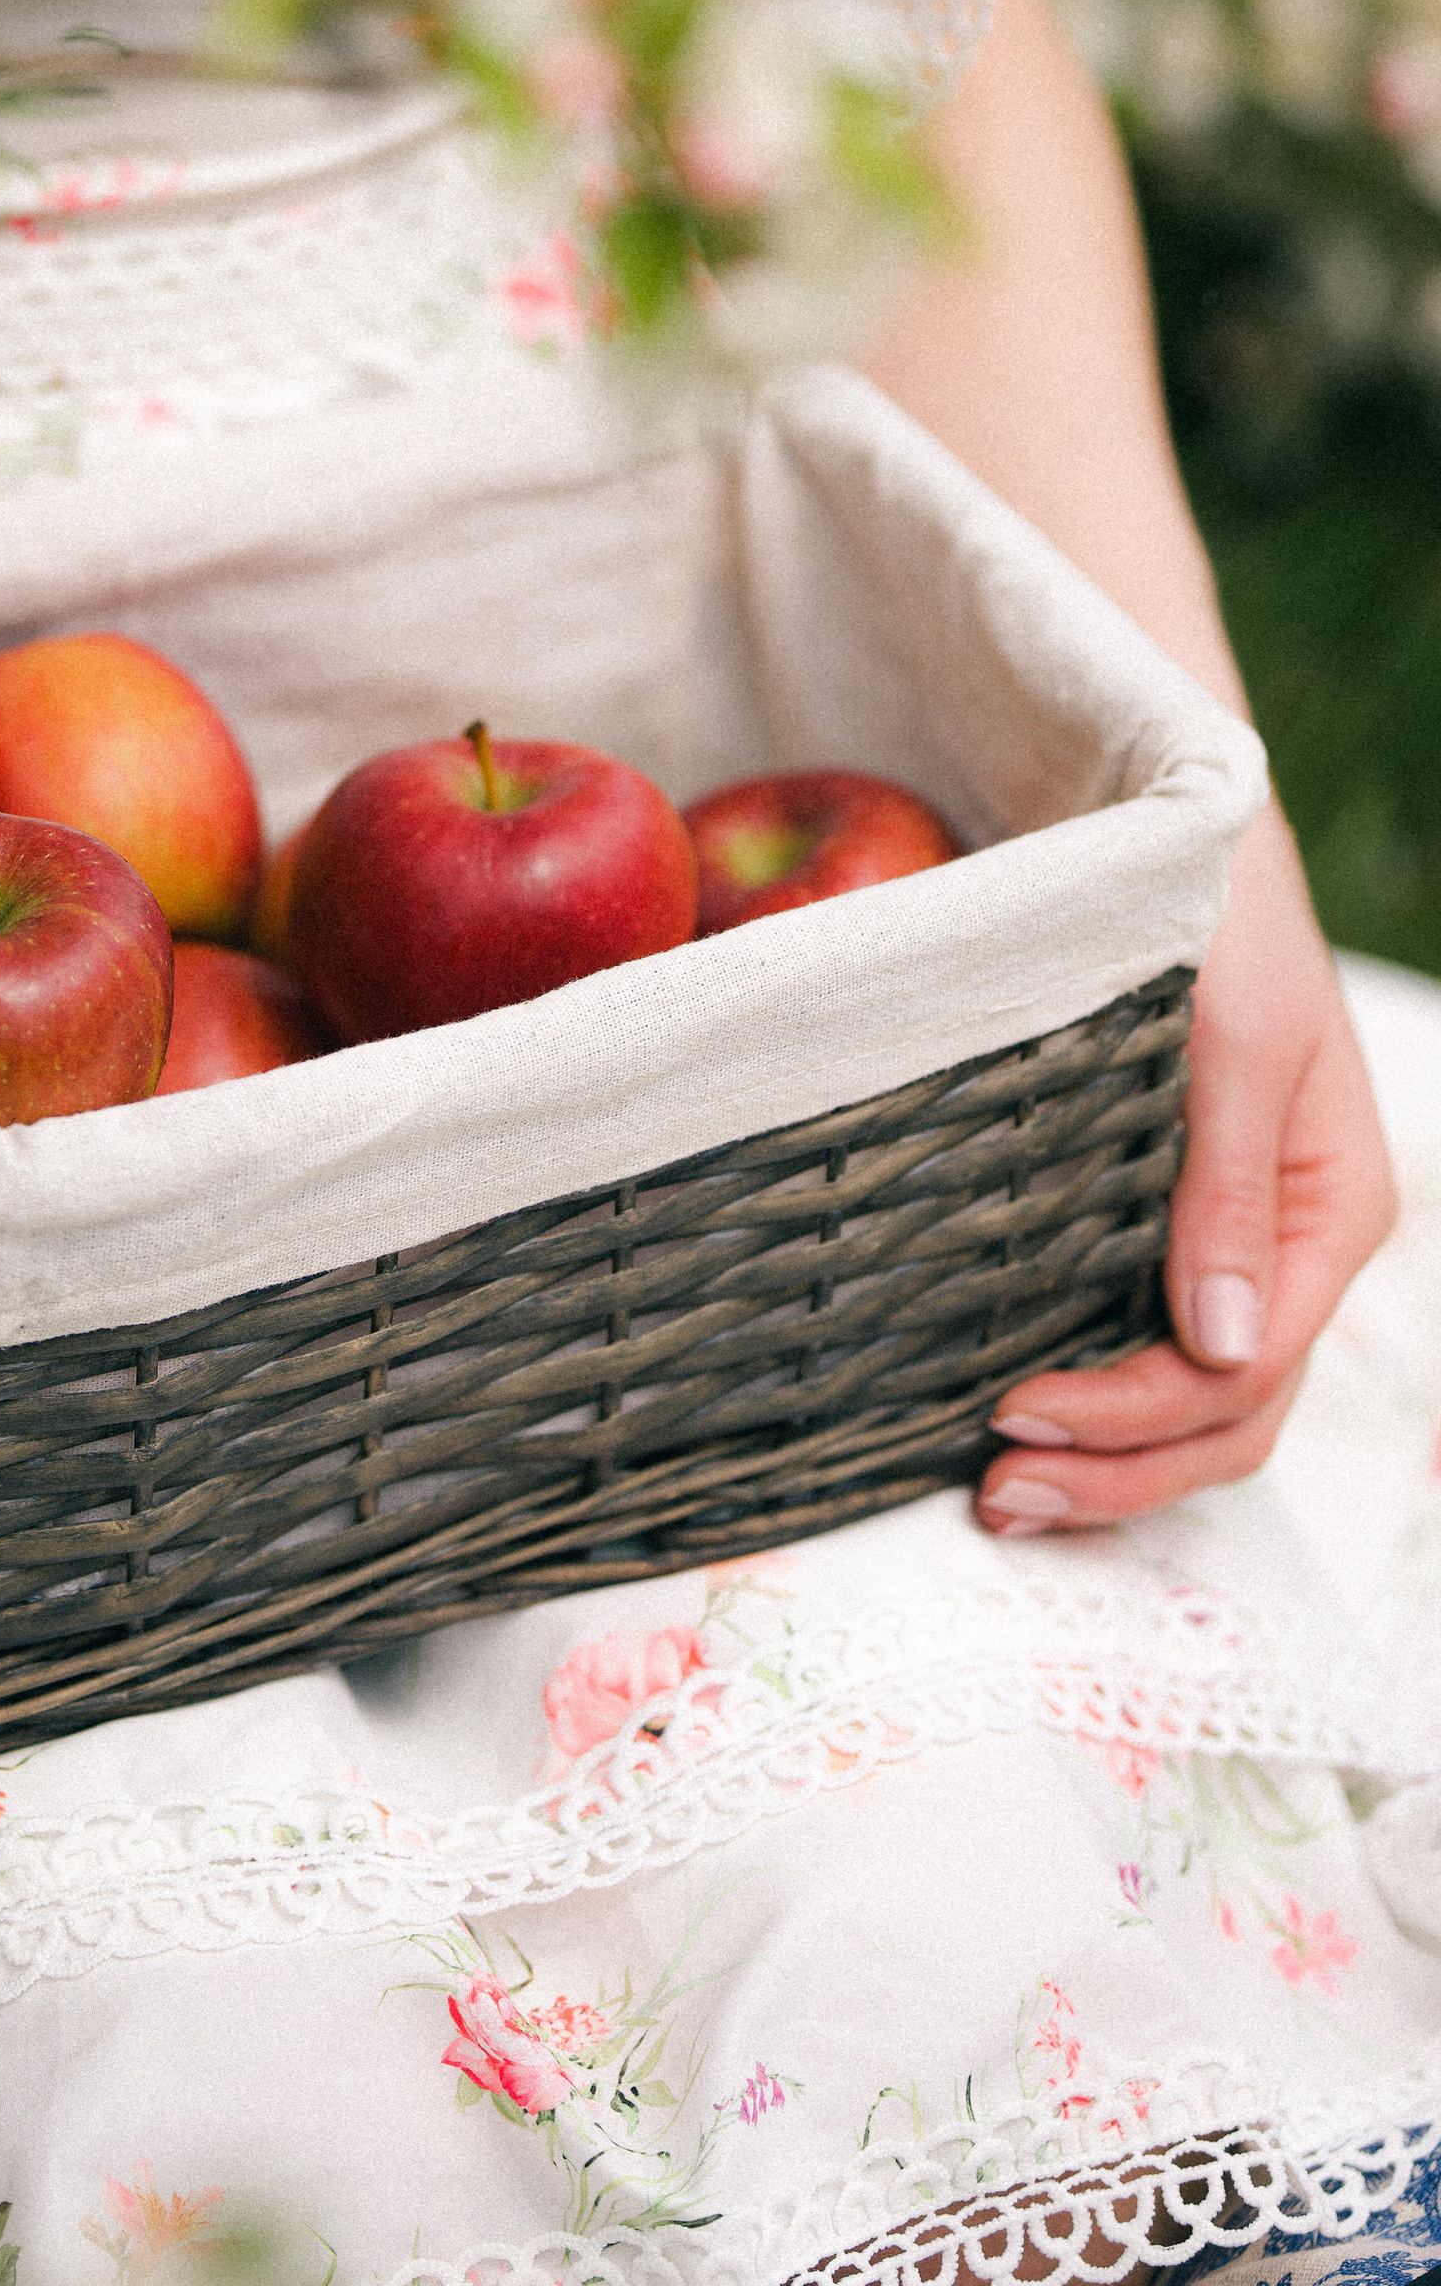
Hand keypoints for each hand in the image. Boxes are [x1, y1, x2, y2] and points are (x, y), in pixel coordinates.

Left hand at [974, 803, 1397, 1534]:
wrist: (1180, 828)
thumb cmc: (1216, 910)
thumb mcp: (1237, 1036)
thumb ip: (1232, 1185)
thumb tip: (1222, 1341)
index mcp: (1330, 1209)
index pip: (1245, 1370)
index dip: (1136, 1415)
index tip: (1015, 1413)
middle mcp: (1290, 1244)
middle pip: (1225, 1413)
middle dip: (1119, 1470)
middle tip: (995, 1496)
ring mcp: (1235, 1240)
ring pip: (1194, 1397)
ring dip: (1107, 1459)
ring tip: (996, 1489)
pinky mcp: (1171, 1218)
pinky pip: (1151, 1338)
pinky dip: (1097, 1391)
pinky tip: (1015, 1406)